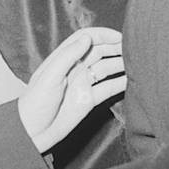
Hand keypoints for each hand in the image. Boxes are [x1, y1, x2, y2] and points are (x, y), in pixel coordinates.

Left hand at [17, 28, 125, 152]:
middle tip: (133, 48)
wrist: (30, 134)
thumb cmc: (34, 104)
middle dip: (116, 47)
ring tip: (137, 62)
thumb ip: (68, 56)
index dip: (103, 34)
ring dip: (121, 63)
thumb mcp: (48, 77)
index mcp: (64, 59)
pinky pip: (109, 88)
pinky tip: (132, 80)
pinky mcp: (89, 99)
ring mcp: (84, 84)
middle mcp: (76, 69)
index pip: (85, 38)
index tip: (119, 37)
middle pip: (100, 51)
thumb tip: (87, 38)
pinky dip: (121, 83)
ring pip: (107, 67)